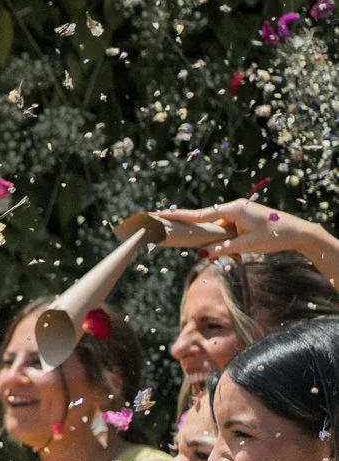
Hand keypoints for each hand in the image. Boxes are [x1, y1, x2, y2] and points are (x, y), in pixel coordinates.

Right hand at [153, 201, 328, 257]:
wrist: (299, 233)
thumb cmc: (274, 236)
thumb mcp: (246, 246)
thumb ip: (221, 248)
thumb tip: (201, 253)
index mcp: (233, 209)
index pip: (200, 214)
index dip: (180, 216)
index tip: (161, 214)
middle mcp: (234, 208)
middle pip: (207, 220)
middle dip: (196, 231)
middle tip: (171, 228)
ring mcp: (239, 213)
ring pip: (218, 227)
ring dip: (218, 241)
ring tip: (228, 252)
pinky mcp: (244, 219)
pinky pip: (227, 229)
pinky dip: (226, 241)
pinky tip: (236, 252)